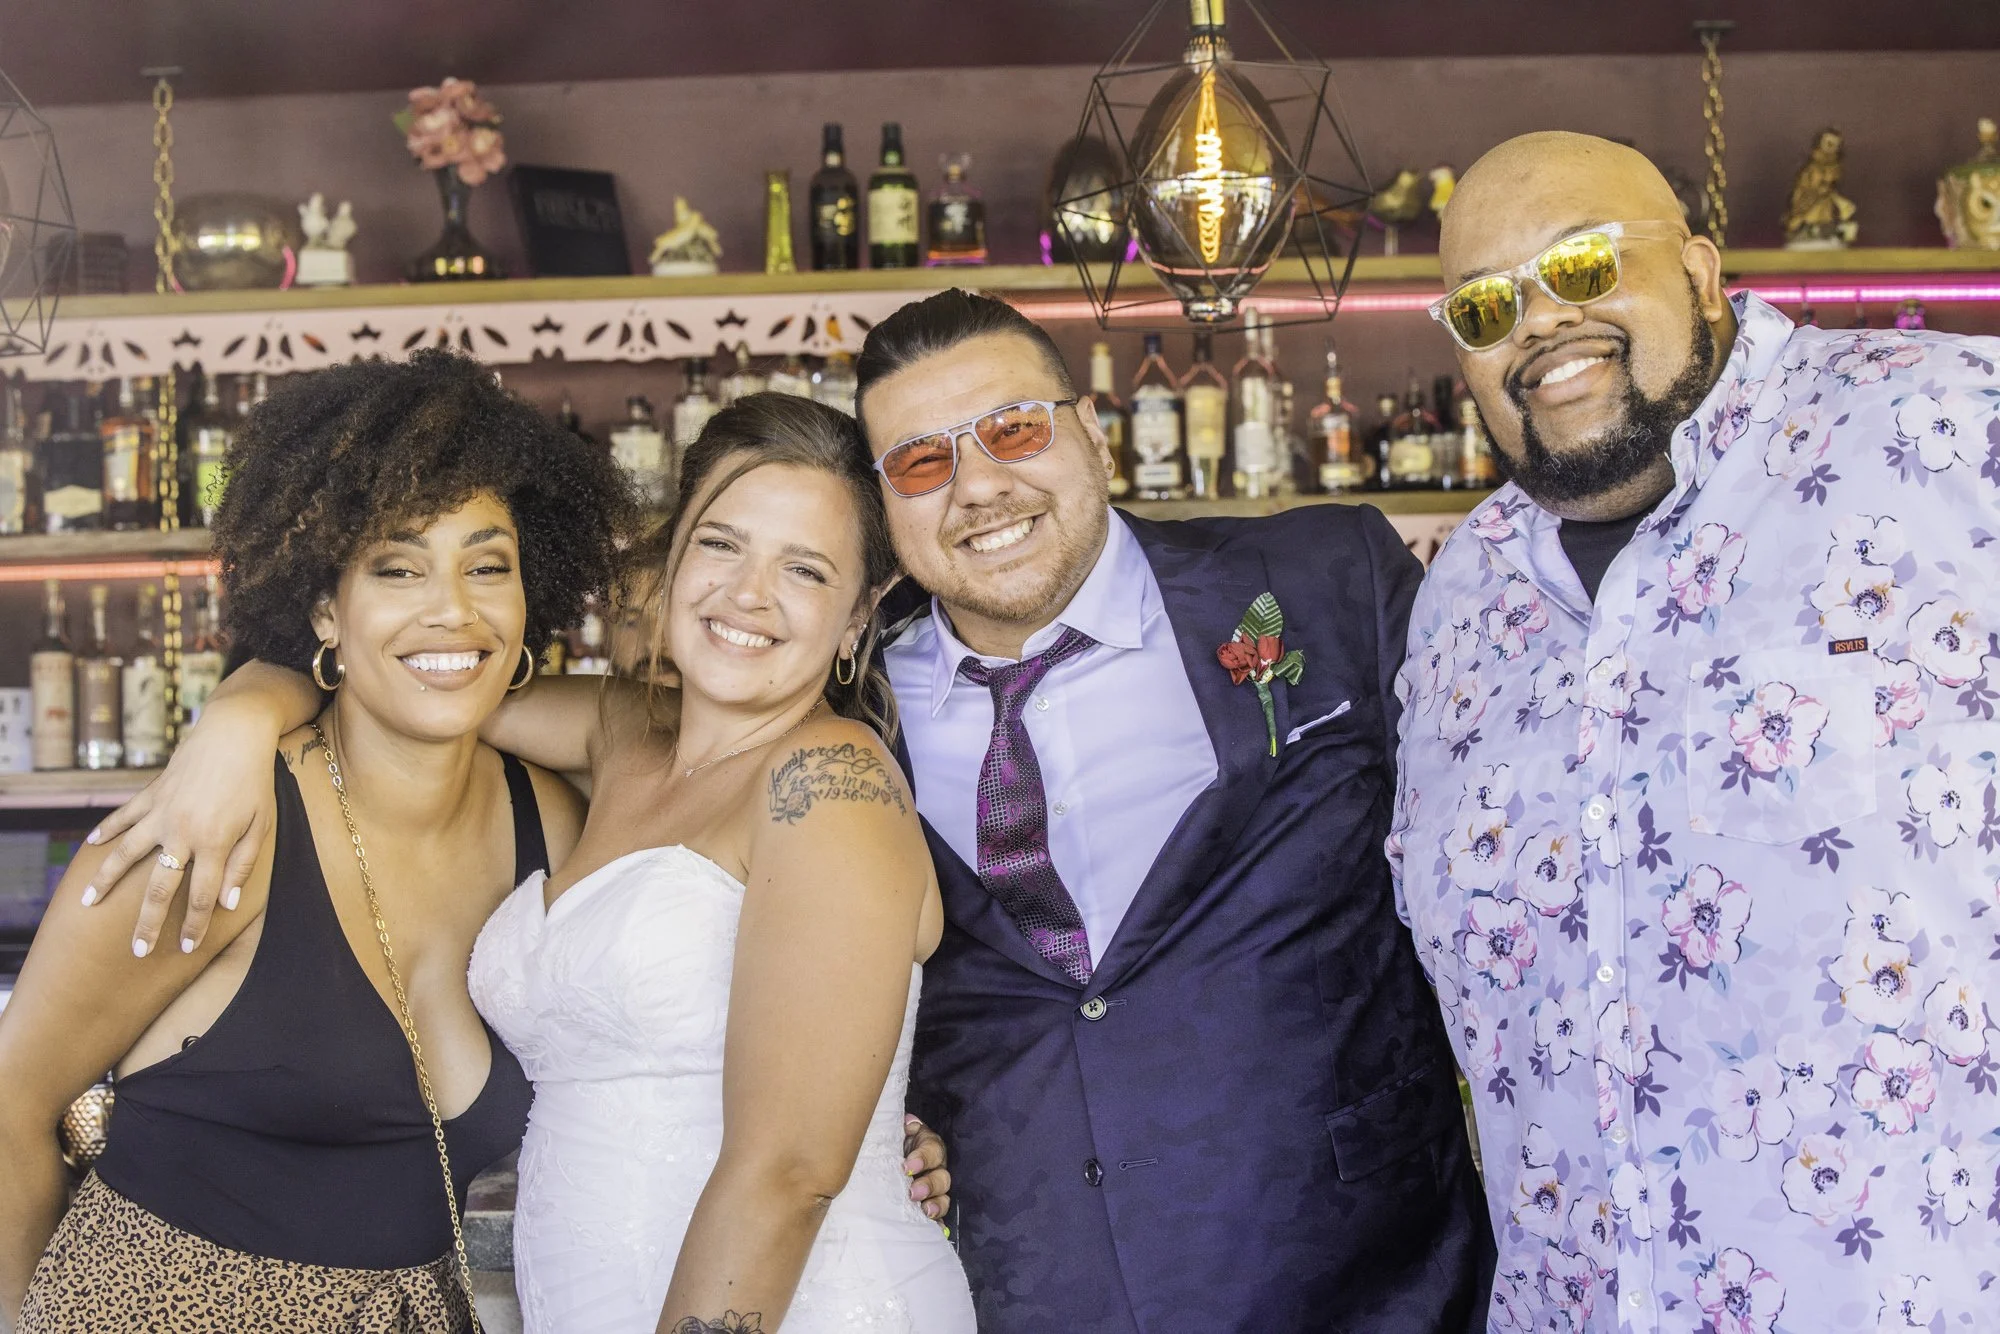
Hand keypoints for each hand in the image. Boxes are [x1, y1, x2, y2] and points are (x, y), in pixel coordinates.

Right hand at [79, 696, 281, 956]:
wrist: (235, 733)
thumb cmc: (255, 781)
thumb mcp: (262, 824)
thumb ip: (244, 864)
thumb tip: (227, 903)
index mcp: (215, 842)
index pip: (202, 896)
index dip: (194, 925)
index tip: (186, 947)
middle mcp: (182, 832)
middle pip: (159, 887)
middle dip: (148, 922)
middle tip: (137, 950)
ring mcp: (161, 812)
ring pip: (126, 854)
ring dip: (105, 881)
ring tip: (88, 904)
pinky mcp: (151, 794)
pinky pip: (123, 816)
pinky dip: (106, 831)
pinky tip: (93, 847)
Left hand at [901, 1115, 952, 1222]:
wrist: (890, 1156)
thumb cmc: (893, 1142)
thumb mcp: (895, 1131)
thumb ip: (897, 1126)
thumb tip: (905, 1122)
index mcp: (929, 1146)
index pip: (932, 1150)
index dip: (922, 1158)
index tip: (907, 1166)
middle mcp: (936, 1167)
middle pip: (941, 1177)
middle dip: (929, 1185)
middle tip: (913, 1193)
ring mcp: (936, 1189)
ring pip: (943, 1197)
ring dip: (936, 1205)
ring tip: (926, 1212)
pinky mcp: (931, 1205)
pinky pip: (940, 1216)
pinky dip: (939, 1224)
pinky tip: (936, 1231)